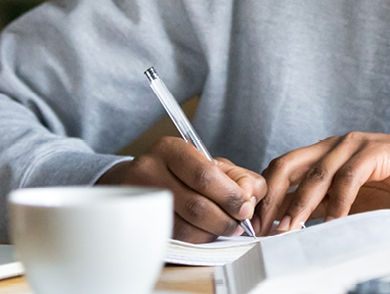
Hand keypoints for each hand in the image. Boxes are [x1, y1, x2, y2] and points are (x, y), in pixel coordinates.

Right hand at [96, 136, 265, 242]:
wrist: (139, 181)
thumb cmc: (183, 172)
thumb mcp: (212, 164)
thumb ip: (239, 177)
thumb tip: (250, 198)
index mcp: (171, 149)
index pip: (205, 175)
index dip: (230, 196)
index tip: (245, 208)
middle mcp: (150, 171)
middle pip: (195, 205)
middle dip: (224, 219)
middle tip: (238, 224)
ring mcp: (141, 199)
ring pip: (185, 227)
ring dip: (212, 233)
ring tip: (224, 228)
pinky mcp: (140, 222)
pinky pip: (175, 239)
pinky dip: (197, 239)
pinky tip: (205, 232)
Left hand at [255, 132, 389, 233]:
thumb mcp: (351, 198)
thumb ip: (323, 205)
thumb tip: (290, 224)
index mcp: (324, 152)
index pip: (282, 168)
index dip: (265, 194)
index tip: (255, 223)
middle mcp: (334, 144)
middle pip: (288, 165)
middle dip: (272, 197)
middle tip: (263, 227)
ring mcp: (354, 145)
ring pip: (316, 174)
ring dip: (300, 204)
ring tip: (290, 229)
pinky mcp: (374, 152)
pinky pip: (348, 179)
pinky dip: (337, 203)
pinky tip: (332, 223)